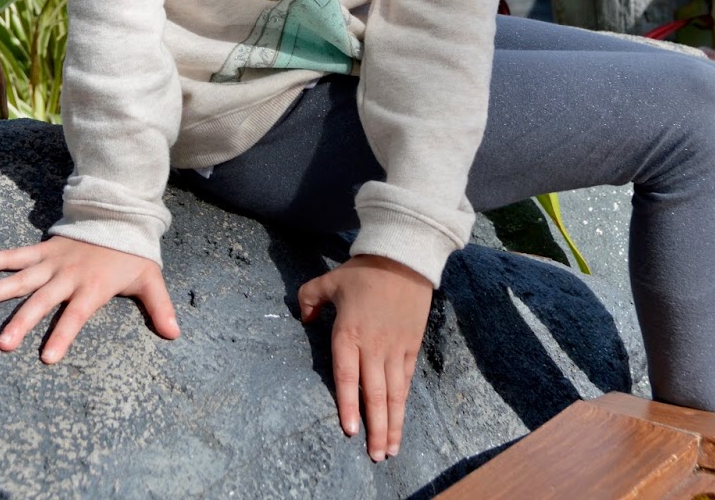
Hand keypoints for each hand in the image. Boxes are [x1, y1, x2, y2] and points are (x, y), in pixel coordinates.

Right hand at [0, 234, 178, 361]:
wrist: (118, 213)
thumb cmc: (131, 253)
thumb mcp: (149, 278)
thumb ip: (159, 307)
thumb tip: (175, 334)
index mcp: (91, 286)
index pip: (75, 315)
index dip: (62, 335)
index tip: (47, 358)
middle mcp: (67, 275)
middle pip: (41, 301)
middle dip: (21, 322)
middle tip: (1, 344)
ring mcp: (50, 262)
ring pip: (19, 278)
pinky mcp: (41, 250)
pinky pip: (12, 255)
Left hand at [298, 255, 431, 461]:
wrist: (404, 257)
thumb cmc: (364, 270)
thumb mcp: (329, 280)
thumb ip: (310, 298)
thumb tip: (303, 318)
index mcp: (348, 333)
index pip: (347, 377)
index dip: (348, 405)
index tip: (350, 431)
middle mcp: (373, 346)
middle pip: (374, 394)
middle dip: (376, 428)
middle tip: (376, 456)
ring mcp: (395, 347)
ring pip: (395, 393)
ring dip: (394, 423)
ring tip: (391, 449)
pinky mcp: (411, 344)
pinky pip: (406, 378)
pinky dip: (403, 400)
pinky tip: (401, 417)